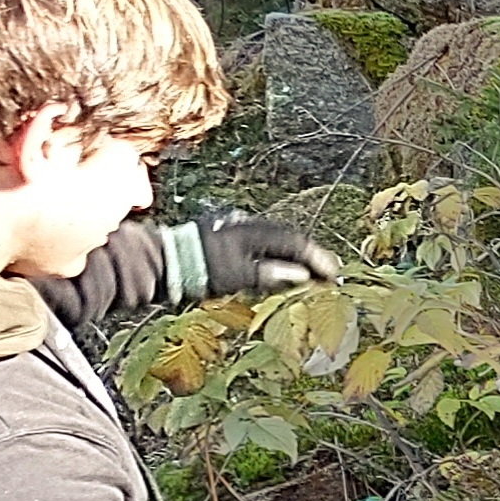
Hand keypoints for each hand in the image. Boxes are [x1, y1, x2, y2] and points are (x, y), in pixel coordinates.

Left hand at [197, 215, 338, 296]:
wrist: (165, 261)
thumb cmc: (201, 270)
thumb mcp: (240, 276)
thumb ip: (273, 274)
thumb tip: (303, 275)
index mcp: (255, 232)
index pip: (296, 243)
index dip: (318, 258)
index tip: (334, 275)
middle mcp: (249, 225)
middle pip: (289, 239)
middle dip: (310, 257)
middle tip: (328, 273)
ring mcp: (238, 229)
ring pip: (277, 241)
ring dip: (295, 257)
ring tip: (311, 273)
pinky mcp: (228, 237)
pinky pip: (264, 244)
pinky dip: (279, 256)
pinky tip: (283, 267)